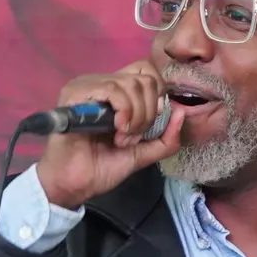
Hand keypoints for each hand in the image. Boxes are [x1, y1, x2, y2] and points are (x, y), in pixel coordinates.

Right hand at [33, 61, 185, 208]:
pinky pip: (111, 89)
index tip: (151, 123)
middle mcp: (101, 83)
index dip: (157, 95)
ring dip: (136, 116)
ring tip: (122, 137)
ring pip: (131, 83)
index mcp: (116, 92)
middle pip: (145, 78)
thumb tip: (181, 111)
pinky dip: (123, 110)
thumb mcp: (143, 153)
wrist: (76, 184)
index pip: (147, 71)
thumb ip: (166, 138)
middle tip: (133, 136)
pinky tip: (116, 129)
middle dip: (148, 112)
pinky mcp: (74, 94)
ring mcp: (87, 86)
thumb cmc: (102, 167)